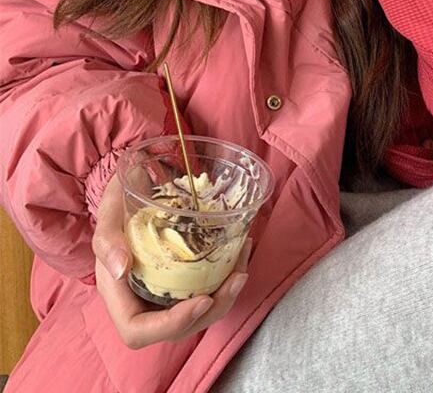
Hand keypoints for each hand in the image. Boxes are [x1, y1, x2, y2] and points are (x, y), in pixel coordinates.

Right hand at [91, 173, 252, 349]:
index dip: (171, 325)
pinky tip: (241, 252)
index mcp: (118, 292)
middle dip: (213, 309)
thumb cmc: (119, 196)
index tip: (203, 300)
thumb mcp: (109, 210)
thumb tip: (121, 269)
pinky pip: (205, 289)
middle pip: (177, 327)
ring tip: (243, 267)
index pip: (138, 330)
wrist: (134, 183)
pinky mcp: (182, 276)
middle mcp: (141, 298)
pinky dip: (226, 277)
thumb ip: (107, 239)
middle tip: (237, 278)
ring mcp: (163, 290)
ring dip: (226, 295)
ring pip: (197, 312)